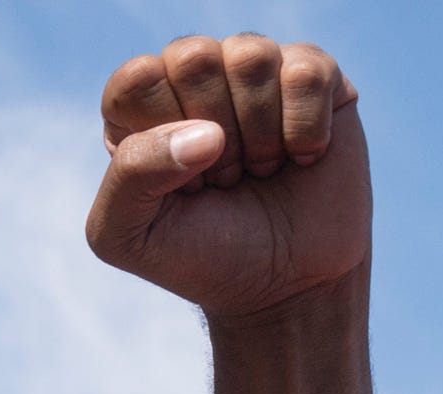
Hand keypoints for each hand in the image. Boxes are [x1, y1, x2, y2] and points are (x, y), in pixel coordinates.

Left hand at [87, 36, 368, 324]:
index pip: (136, 78)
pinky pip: (306, 73)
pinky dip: (304, 130)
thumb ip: (129, 177)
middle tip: (223, 178)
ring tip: (260, 168)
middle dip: (212, 136)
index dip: (161, 134)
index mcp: (140, 108)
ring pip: (250, 57)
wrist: (283, 288)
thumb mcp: (127, 236)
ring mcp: (257, 71)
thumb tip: (206, 132)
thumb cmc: (200, 257)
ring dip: (258, 134)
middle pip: (193, 58)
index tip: (180, 184)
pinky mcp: (315, 77)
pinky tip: (300, 157)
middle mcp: (195, 77)